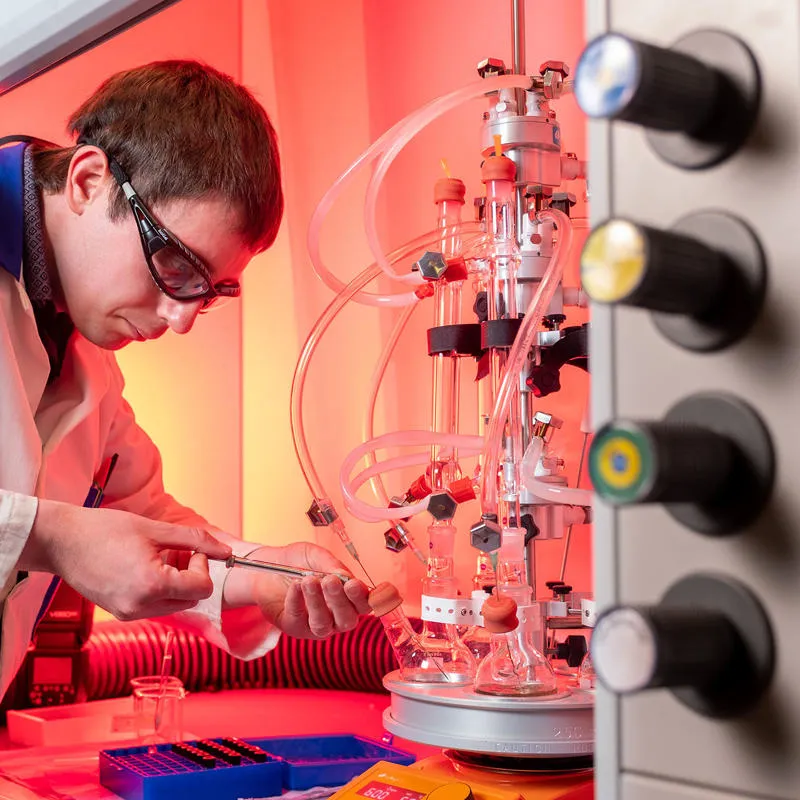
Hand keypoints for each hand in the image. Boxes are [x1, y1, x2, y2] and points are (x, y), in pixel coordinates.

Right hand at [21, 498, 231, 619]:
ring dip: (176, 584)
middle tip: (176, 551)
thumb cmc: (106, 529)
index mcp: (152, 585)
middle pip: (191, 599)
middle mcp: (141, 606)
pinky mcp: (120, 613)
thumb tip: (225, 551)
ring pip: (175, 605)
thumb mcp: (156, 529)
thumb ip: (195, 540)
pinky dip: (159, 590)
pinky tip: (145, 568)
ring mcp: (129, 613)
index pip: (202, 588)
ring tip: (159, 558)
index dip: (202, 566)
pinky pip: (155, 606)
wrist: (61, 541)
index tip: (189, 549)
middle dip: (191, 575)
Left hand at [232, 542, 370, 639]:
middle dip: (340, 601)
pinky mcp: (294, 628)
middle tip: (330, 581)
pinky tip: (295, 585)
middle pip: (348, 619)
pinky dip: (297, 601)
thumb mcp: (315, 555)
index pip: (364, 604)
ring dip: (317, 603)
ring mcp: (315, 625)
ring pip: (323, 625)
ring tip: (309, 580)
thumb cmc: (297, 561)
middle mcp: (336, 616)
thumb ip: (331, 564)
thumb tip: (344, 575)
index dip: (364, 598)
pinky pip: (298, 620)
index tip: (354, 584)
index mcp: (348, 598)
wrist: (267, 566)